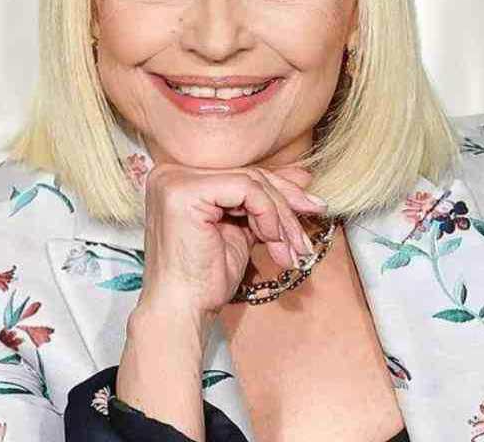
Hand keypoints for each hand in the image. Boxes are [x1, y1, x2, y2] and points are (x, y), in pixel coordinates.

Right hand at [134, 162, 328, 326]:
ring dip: (281, 218)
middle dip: (287, 204)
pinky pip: (246, 189)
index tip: (311, 208)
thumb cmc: (205, 279)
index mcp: (180, 178)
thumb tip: (303, 176)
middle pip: (249, 175)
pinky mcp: (186, 192)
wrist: (182, 311)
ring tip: (292, 249)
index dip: (281, 192)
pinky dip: (268, 215)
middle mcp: (172, 172)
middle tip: (306, 231)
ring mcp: (175, 179)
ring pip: (252, 182)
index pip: (242, 174)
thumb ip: (264, 202)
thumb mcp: (243, 231)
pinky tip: (272, 241)